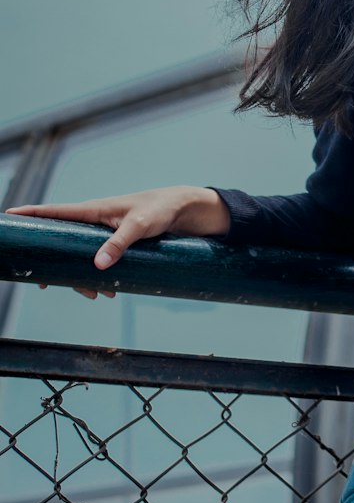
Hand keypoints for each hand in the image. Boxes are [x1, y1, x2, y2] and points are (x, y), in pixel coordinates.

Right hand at [4, 186, 229, 299]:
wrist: (186, 211)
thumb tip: (98, 266)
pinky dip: (99, 277)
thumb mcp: (141, 225)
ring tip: (97, 294)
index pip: (55, 212)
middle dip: (55, 265)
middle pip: (62, 243)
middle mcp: (95, 221)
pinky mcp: (117, 244)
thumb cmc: (162, 209)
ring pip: (80, 258)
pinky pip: (99, 262)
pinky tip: (109, 290)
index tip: (8, 218)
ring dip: (83, 278)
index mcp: (94, 209)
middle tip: (46, 284)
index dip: (30, 215)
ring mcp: (104, 234)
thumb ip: (119, 243)